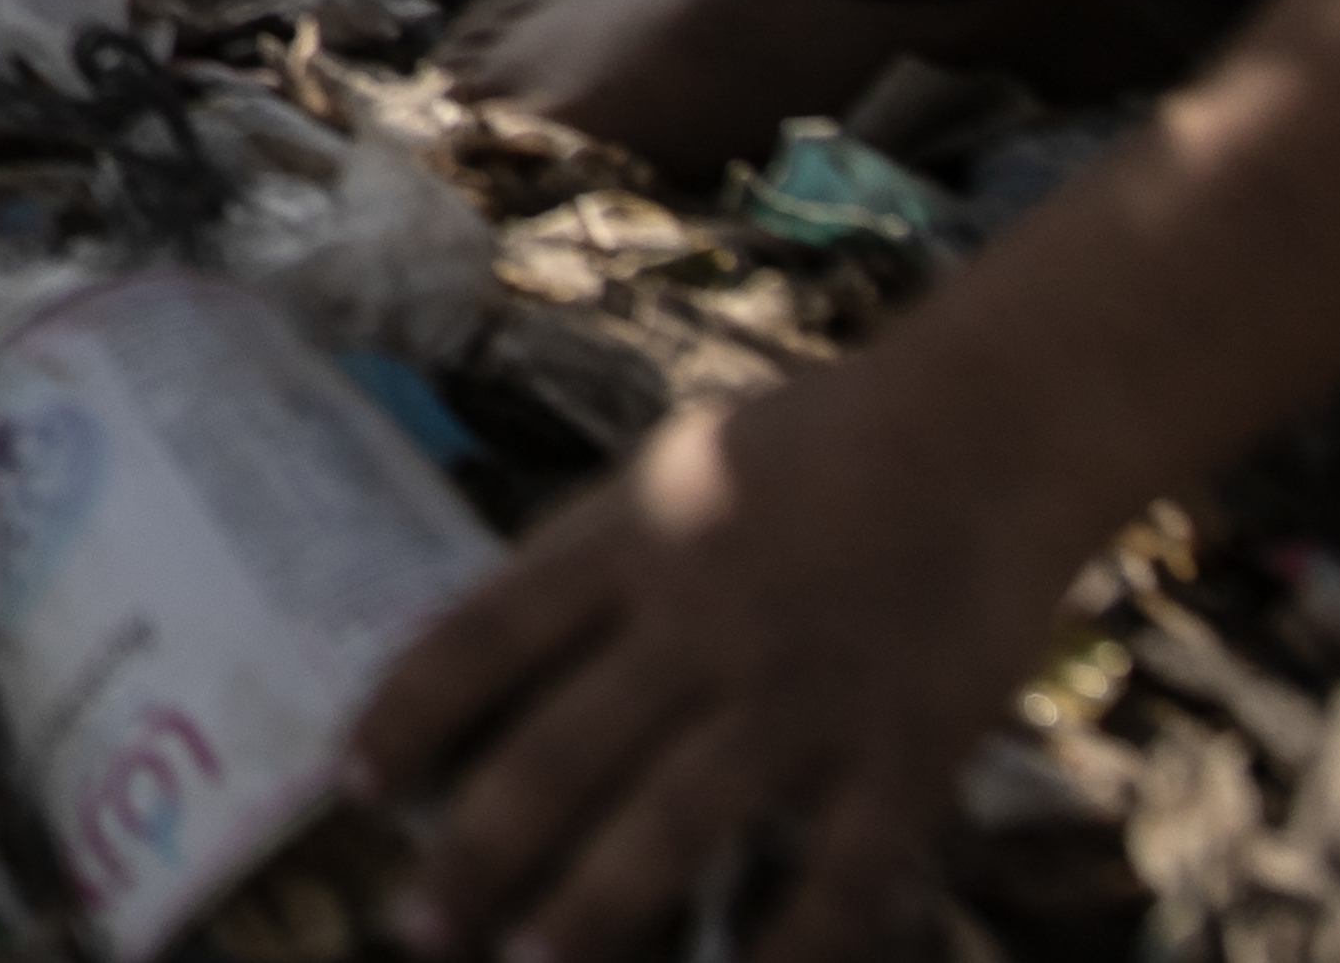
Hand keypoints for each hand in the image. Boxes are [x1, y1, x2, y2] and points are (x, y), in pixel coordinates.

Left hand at [356, 348, 1113, 962]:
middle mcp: (697, 621)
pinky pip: (837, 876)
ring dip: (593, 905)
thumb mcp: (672, 469)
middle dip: (476, 850)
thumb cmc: (813, 447)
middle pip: (559, 749)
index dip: (406, 714)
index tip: (350, 784)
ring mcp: (800, 692)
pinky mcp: (903, 750)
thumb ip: (588, 559)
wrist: (988, 429)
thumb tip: (485, 650)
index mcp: (628, 541)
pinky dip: (788, 948)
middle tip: (413, 925)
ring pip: (673, 818)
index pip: (482, 635)